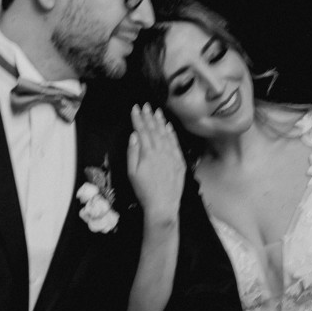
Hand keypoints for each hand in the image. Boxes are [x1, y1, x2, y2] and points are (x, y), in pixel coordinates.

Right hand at [127, 104, 185, 225]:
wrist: (163, 205)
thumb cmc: (144, 191)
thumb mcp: (132, 173)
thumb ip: (133, 153)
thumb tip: (134, 136)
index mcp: (148, 153)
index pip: (142, 131)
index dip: (138, 119)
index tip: (135, 109)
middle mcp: (161, 151)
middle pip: (154, 130)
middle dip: (149, 117)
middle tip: (145, 106)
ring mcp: (172, 156)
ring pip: (165, 134)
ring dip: (160, 122)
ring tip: (156, 111)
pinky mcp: (179, 161)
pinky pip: (175, 143)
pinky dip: (171, 133)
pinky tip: (168, 126)